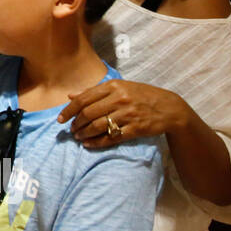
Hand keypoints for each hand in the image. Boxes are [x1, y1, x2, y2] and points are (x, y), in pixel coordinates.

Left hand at [57, 78, 192, 148]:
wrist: (169, 108)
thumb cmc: (141, 95)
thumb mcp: (119, 87)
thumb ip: (94, 91)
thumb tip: (70, 96)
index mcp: (114, 86)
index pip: (83, 99)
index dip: (69, 110)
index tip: (60, 119)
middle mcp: (120, 99)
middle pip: (88, 113)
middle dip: (76, 124)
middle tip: (71, 130)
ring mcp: (128, 114)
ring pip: (98, 126)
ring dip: (84, 133)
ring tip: (78, 137)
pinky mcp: (135, 129)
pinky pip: (111, 137)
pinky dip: (97, 142)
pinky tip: (89, 144)